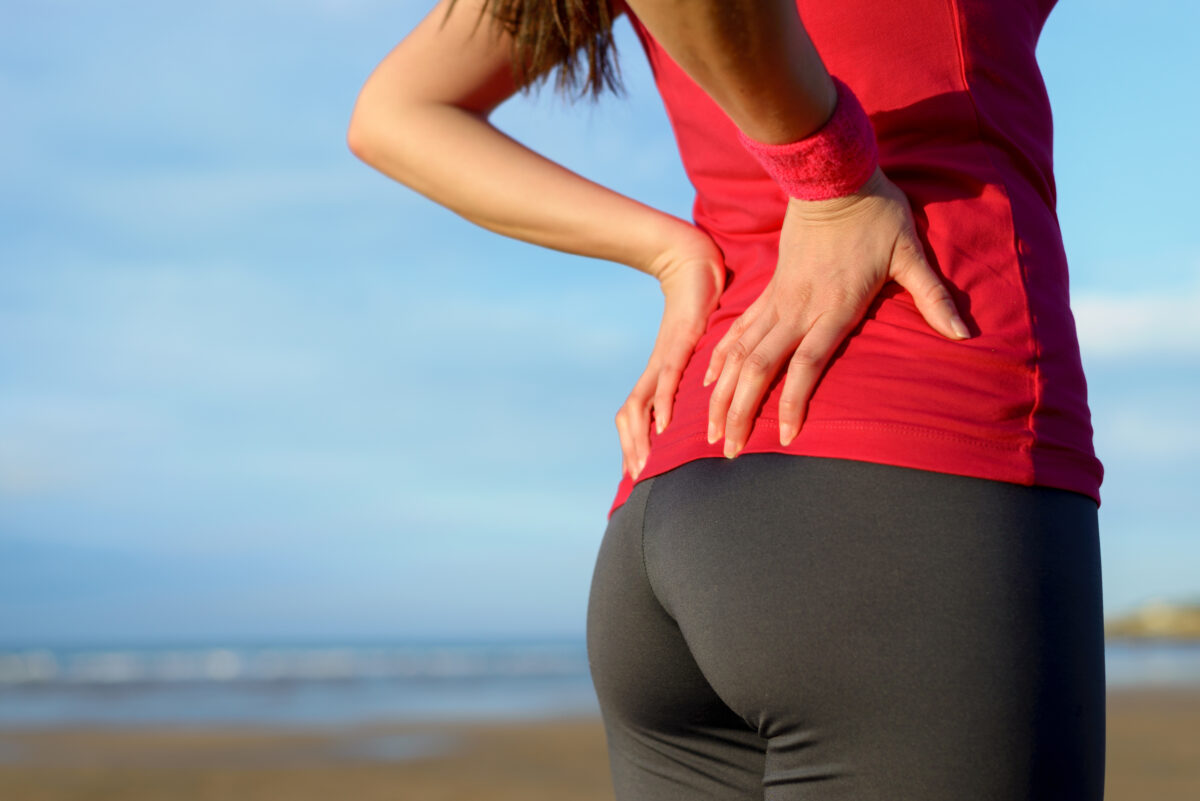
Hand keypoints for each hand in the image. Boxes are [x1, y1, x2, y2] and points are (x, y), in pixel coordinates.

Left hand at [616, 229, 724, 478]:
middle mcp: (657, 370)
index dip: (634, 444)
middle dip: (632, 450)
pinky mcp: (678, 343)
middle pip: (630, 418)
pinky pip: (666, 379)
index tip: (639, 474)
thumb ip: (705, 376)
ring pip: (641, 405)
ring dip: (641, 437)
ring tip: (646, 465)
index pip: (637, 416)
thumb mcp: (702, 351)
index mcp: (660, 374)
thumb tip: (717, 401)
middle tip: (638, 481)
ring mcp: (664, 357)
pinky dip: (663, 404)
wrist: (693, 263)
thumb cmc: (700, 307)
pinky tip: (664, 425)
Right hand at [704, 166, 970, 457]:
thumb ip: (935, 297)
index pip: (805, 366)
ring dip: (724, 393)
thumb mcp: (911, 253)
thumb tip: (967, 334)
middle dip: (741, 412)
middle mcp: (799, 309)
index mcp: (834, 307)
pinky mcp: (770, 288)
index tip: (784, 439)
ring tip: (712, 428)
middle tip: (729, 451)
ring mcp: (779, 298)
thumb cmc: (876, 213)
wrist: (832, 173)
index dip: (792, 404)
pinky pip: (738, 330)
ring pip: (741, 353)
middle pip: (761, 368)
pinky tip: (708, 381)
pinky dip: (720, 357)